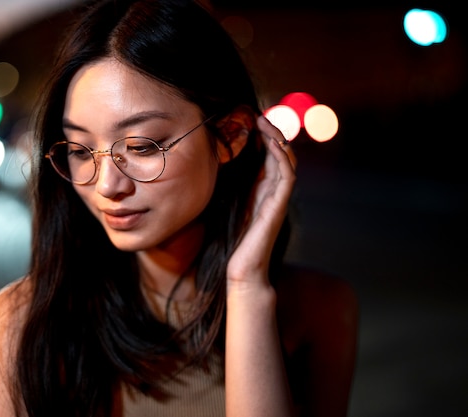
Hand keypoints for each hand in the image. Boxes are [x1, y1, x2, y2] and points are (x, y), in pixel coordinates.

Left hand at [226, 115, 296, 290]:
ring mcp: (278, 198)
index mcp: (261, 190)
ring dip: (277, 138)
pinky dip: (281, 157)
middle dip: (270, 131)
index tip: (246, 118)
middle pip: (279, 153)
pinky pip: (286, 176)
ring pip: (286, 160)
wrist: (242, 270)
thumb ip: (228, 188)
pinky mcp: (279, 206)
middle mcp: (272, 191)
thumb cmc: (232, 241)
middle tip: (256, 113)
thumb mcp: (227, 206)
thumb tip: (212, 166)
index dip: (261, 136)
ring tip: (263, 121)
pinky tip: (271, 142)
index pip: (267, 156)